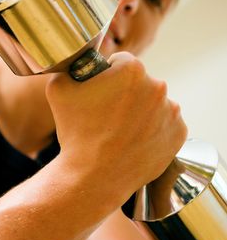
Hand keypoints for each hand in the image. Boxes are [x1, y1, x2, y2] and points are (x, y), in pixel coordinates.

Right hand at [46, 52, 186, 206]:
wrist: (94, 177)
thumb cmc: (76, 134)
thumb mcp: (59, 90)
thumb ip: (72, 68)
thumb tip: (79, 65)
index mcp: (132, 70)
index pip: (121, 62)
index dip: (109, 75)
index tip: (103, 92)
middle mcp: (158, 86)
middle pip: (141, 83)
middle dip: (127, 93)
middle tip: (111, 115)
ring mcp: (172, 112)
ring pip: (154, 104)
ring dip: (142, 111)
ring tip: (123, 131)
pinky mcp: (179, 134)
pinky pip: (166, 124)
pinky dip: (155, 129)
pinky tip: (137, 140)